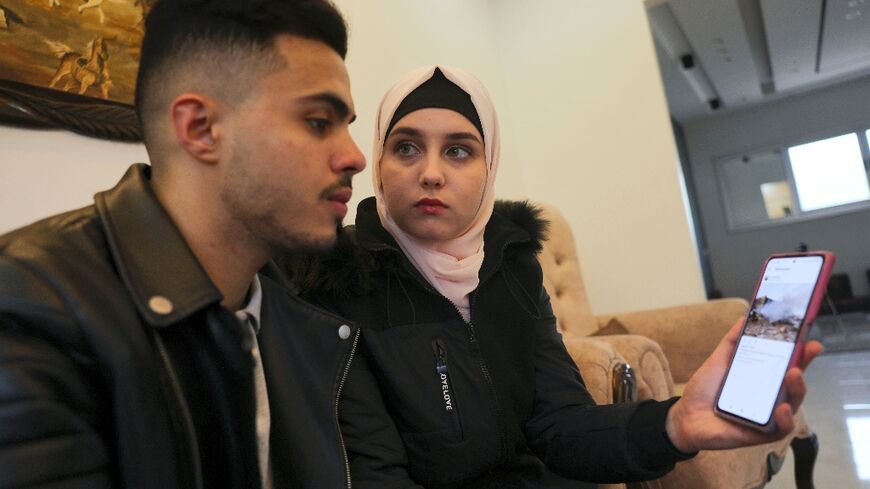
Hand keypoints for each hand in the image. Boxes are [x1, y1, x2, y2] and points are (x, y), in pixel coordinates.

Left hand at [665, 318, 822, 452]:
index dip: (802, 353)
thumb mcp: (719, 361)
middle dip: (804, 365)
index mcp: (762, 378)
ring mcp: (768, 414)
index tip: (811, 340)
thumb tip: (746, 317)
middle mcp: (769, 395)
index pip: (787, 364)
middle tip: (808, 350)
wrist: (686, 416)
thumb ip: (733, 342)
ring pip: (793, 403)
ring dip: (797, 388)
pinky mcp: (763, 433)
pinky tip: (780, 408)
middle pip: (795, 381)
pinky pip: (782, 428)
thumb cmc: (705, 390)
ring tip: (793, 375)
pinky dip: (785, 419)